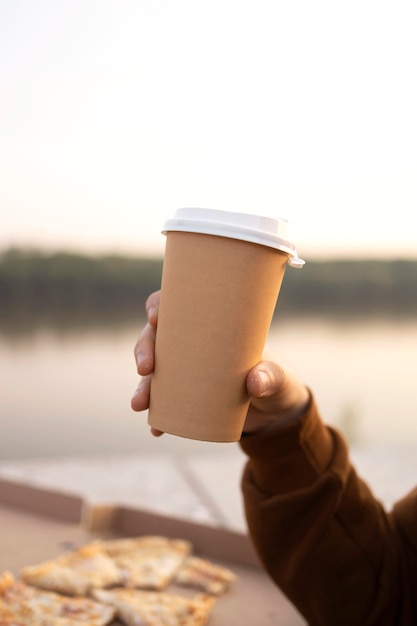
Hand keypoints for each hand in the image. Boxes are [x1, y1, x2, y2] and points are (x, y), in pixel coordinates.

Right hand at [131, 291, 309, 435]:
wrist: (276, 412)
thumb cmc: (277, 381)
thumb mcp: (279, 377)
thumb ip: (272, 377)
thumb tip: (255, 383)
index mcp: (211, 326)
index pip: (178, 305)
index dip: (159, 305)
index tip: (155, 316)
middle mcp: (193, 345)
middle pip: (156, 337)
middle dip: (143, 350)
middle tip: (145, 368)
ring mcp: (187, 372)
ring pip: (154, 372)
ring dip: (142, 387)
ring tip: (140, 405)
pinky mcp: (188, 398)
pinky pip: (164, 404)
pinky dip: (158, 416)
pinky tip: (156, 429)